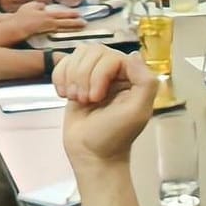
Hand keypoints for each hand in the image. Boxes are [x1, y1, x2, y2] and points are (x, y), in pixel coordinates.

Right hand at [12, 0, 85, 36]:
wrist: (15, 27)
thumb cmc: (21, 16)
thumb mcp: (31, 6)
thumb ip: (40, 5)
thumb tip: (45, 6)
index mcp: (47, 15)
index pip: (62, 14)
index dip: (71, 14)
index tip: (79, 14)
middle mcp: (49, 23)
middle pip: (65, 23)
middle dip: (76, 23)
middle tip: (85, 23)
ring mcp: (47, 30)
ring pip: (63, 29)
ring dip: (72, 28)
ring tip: (80, 28)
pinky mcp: (45, 34)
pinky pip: (57, 33)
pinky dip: (64, 32)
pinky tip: (68, 32)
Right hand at [54, 45, 156, 164]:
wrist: (90, 154)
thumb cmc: (115, 136)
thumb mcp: (138, 112)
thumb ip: (145, 82)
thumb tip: (134, 55)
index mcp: (133, 77)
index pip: (112, 56)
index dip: (100, 74)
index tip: (96, 98)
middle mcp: (115, 72)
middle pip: (93, 52)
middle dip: (84, 76)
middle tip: (87, 101)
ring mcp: (95, 75)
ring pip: (79, 55)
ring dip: (72, 77)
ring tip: (78, 99)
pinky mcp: (77, 82)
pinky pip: (65, 63)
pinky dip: (60, 77)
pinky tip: (66, 95)